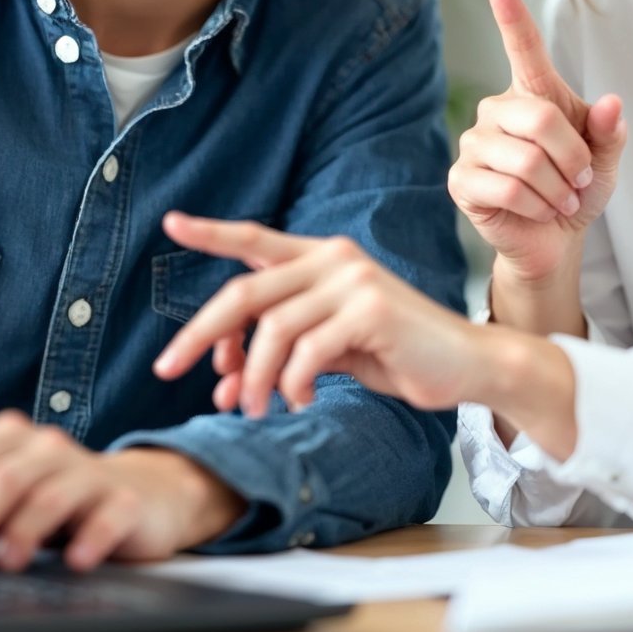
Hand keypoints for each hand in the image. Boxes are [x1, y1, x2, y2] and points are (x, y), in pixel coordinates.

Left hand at [0, 412, 244, 571]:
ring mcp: (86, 471)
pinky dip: (90, 538)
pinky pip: (107, 514)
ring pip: (46, 491)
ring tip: (4, 563)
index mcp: (2, 439)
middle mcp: (42, 447)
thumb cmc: (51, 503)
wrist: (142, 497)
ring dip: (20, 529)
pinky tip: (76, 561)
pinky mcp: (125, 500)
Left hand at [151, 212, 489, 415]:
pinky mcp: (371, 310)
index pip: (255, 239)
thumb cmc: (396, 354)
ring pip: (271, 331)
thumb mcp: (330, 347)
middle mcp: (334, 258)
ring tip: (253, 410)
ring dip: (251, 379)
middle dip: (200, 335)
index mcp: (322, 258)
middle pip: (244, 294)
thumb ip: (281, 351)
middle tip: (167, 369)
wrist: (466, 364)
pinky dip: (293, 384)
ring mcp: (353, 281)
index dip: (211, 232)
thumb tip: (221, 384)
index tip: (170, 222)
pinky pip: (306, 352)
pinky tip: (302, 401)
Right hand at [449, 0, 625, 284]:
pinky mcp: (461, 179)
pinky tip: (538, 213)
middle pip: (541, 119)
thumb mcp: (606, 160)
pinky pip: (507, 189)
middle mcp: (497, 110)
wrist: (555, 238)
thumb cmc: (577, 188)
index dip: (509, 13)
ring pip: (527, 160)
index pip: (521, 46)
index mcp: (533, 93)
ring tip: (560, 202)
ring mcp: (475, 143)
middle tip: (579, 182)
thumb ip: (609, 133)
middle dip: (573, 159)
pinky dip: (536, 208)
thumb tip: (611, 103)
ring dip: (557, 191)